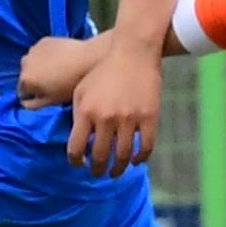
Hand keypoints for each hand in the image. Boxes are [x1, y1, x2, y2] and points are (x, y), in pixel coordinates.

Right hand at [19, 33, 104, 106]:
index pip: (22, 92)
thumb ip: (33, 105)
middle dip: (35, 80)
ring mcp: (33, 49)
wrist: (87, 60)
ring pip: (32, 63)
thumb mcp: (51, 101)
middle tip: (52, 83)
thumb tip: (23, 103)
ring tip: (56, 70)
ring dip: (39, 67)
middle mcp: (24, 63)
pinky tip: (59, 59)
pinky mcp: (44, 41)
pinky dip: (45, 56)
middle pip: (26, 76)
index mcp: (25, 80)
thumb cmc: (69, 85)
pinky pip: (40, 52)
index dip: (33, 96)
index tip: (45, 95)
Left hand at [65, 35, 161, 174]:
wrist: (133, 53)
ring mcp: (129, 119)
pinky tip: (136, 161)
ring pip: (123, 156)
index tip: (79, 164)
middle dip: (97, 169)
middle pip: (100, 156)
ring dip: (118, 169)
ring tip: (115, 172)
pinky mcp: (149, 117)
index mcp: (86, 111)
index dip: (76, 162)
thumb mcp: (81, 90)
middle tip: (97, 173)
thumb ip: (78, 116)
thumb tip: (79, 142)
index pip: (76, 148)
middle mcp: (106, 118)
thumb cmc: (104, 72)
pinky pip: (146, 147)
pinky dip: (141, 158)